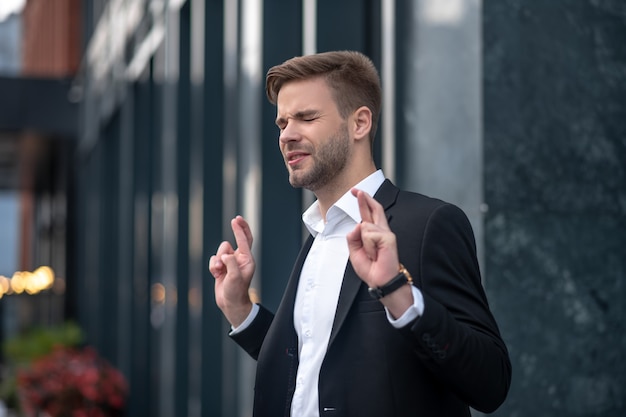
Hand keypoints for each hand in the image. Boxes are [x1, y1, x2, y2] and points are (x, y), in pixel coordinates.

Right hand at [208, 215, 255, 326]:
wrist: (230, 304)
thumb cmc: (236, 292)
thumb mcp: (235, 277)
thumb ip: (231, 263)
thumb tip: (224, 255)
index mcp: (247, 260)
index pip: (245, 241)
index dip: (240, 229)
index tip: (236, 220)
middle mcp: (239, 259)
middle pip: (238, 239)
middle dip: (237, 230)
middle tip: (235, 220)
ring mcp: (230, 263)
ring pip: (221, 251)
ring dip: (218, 260)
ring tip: (220, 271)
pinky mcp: (221, 267)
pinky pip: (213, 260)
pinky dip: (213, 266)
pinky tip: (216, 274)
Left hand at [347, 189, 412, 316]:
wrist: (381, 282)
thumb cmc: (371, 269)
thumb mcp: (355, 252)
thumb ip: (353, 237)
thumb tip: (358, 225)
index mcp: (373, 233)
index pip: (368, 213)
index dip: (363, 202)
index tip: (356, 192)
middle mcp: (381, 230)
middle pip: (373, 208)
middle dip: (363, 199)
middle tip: (355, 190)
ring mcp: (386, 233)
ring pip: (364, 226)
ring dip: (363, 244)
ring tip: (371, 255)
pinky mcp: (389, 237)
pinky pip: (369, 234)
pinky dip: (368, 246)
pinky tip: (375, 254)